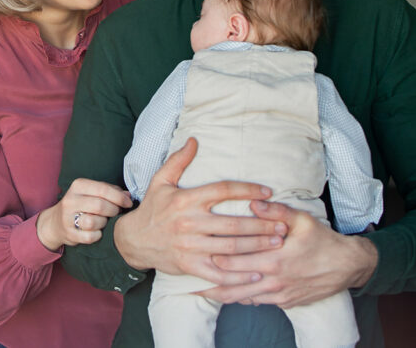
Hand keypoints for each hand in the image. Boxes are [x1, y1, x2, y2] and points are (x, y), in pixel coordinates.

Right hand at [36, 178, 132, 249]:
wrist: (56, 222)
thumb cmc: (81, 204)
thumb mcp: (92, 192)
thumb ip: (110, 191)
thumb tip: (128, 196)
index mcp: (78, 186)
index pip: (103, 189)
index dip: (119, 197)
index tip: (128, 203)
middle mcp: (70, 200)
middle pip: (100, 206)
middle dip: (113, 210)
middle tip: (117, 212)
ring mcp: (67, 218)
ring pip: (94, 222)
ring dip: (104, 223)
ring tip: (104, 221)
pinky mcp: (69, 234)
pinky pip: (90, 237)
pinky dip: (98, 235)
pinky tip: (98, 232)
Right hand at [114, 138, 287, 285]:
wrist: (133, 240)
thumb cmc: (152, 209)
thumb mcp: (160, 181)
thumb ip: (178, 160)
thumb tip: (194, 140)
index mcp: (185, 199)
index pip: (223, 190)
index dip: (247, 189)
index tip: (268, 192)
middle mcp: (189, 222)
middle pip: (233, 223)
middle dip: (261, 224)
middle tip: (282, 224)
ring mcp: (190, 246)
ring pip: (231, 247)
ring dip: (257, 246)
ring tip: (277, 242)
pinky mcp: (189, 265)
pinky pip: (219, 272)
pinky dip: (239, 276)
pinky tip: (257, 272)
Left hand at [199, 200, 378, 307]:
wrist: (348, 267)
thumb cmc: (323, 240)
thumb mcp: (302, 220)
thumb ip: (275, 211)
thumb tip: (252, 200)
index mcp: (274, 259)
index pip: (236, 260)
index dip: (213, 257)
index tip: (195, 252)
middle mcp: (274, 281)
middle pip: (232, 282)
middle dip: (208, 279)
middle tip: (186, 275)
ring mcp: (279, 295)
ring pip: (242, 298)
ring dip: (219, 294)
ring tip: (198, 291)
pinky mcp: (285, 302)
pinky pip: (256, 302)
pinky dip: (239, 299)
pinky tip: (225, 295)